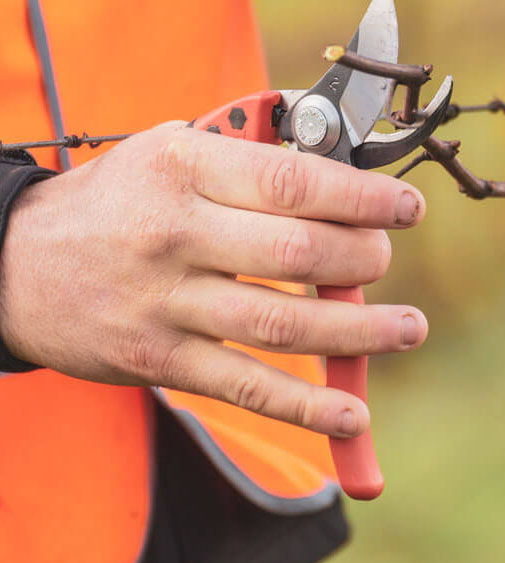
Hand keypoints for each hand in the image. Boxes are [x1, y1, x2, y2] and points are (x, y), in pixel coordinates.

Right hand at [0, 123, 426, 436]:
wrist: (17, 263)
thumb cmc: (115, 200)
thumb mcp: (170, 151)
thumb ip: (249, 163)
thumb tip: (343, 182)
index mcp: (184, 168)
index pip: (291, 182)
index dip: (360, 197)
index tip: (406, 207)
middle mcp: (175, 234)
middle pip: (294, 253)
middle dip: (361, 259)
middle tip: (385, 258)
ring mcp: (164, 303)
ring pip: (279, 325)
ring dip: (358, 332)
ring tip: (408, 327)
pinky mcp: (157, 360)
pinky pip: (243, 385)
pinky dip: (304, 404)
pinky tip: (352, 411)